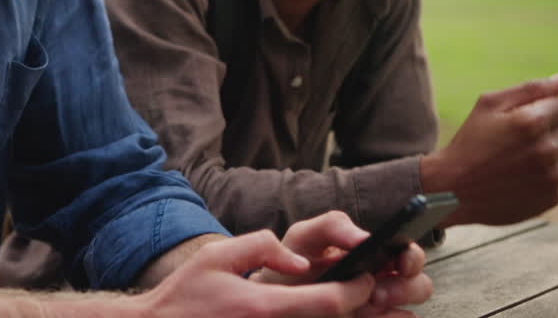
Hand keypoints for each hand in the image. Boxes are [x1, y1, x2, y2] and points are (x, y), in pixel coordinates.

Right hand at [134, 227, 381, 316]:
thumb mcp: (217, 256)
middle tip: (370, 292)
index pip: (331, 301)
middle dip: (361, 308)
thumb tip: (301, 260)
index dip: (358, 289)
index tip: (365, 276)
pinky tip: (320, 313)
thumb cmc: (187, 295)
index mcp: (265, 307)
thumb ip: (262, 247)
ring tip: (355, 306)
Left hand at [258, 211, 431, 316]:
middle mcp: (383, 279)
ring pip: (410, 308)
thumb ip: (333, 227)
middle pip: (419, 283)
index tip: (401, 264)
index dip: (412, 257)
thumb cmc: (293, 261)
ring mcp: (379, 305)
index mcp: (373, 253)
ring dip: (393, 305)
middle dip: (404, 287)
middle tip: (376, 293)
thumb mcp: (306, 236)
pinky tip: (362, 316)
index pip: (408, 253)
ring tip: (365, 306)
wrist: (274, 295)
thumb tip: (365, 239)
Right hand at [423, 72, 557, 225]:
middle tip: (515, 141)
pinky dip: (543, 176)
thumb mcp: (489, 106)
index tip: (519, 120)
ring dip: (546, 154)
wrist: (453, 190)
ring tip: (514, 161)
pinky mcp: (552, 195)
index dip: (540, 110)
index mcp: (532, 122)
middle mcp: (547, 149)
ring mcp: (551, 175)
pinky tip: (518, 178)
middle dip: (547, 130)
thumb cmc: (470, 142)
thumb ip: (531, 88)